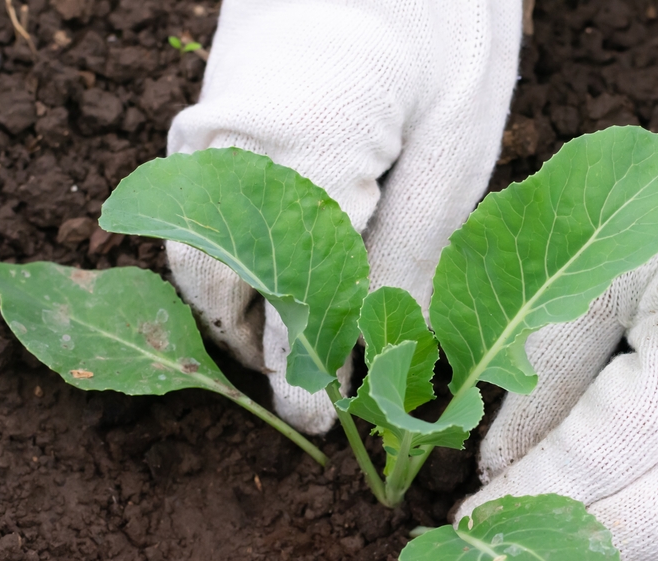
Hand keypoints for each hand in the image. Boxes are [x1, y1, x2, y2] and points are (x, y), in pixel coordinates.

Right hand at [165, 0, 521, 432]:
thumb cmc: (439, 18)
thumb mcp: (451, 148)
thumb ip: (411, 257)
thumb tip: (395, 355)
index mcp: (289, 166)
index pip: (280, 312)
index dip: (298, 377)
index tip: (317, 424)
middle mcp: (223, 156)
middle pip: (218, 291)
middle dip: (261, 349)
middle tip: (314, 390)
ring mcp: (207, 132)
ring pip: (206, 255)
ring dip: (248, 306)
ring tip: (300, 341)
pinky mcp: (214, 116)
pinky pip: (211, 212)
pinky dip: (244, 256)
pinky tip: (289, 270)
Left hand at [460, 25, 657, 560]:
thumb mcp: (598, 281)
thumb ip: (548, 372)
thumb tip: (495, 468)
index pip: (608, 447)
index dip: (532, 492)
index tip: (467, 518)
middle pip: (657, 517)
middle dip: (563, 540)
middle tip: (493, 537)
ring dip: (608, 553)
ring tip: (536, 535)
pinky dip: (652, 541)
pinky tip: (598, 523)